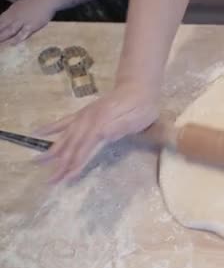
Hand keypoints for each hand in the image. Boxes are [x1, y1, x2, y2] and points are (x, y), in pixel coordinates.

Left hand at [0, 0, 58, 44]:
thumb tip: (6, 20)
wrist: (45, 1)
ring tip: (0, 42)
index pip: (0, 21)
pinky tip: (13, 44)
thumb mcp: (18, 6)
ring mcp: (22, 22)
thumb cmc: (33, 3)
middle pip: (2, 27)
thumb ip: (12, 14)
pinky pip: (23, 33)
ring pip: (10, 30)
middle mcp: (14, 17)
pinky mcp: (31, 26)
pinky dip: (17, 39)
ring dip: (3, 37)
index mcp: (11, 12)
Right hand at [35, 81, 159, 181]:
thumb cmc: (142, 107)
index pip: (85, 149)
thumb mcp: (136, 120)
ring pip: (65, 137)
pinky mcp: (83, 114)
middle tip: (51, 181)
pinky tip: (38, 132)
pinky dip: (51, 127)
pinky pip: (64, 121)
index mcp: (102, 125)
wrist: (138, 87)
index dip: (76, 164)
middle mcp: (88, 122)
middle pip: (72, 146)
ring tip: (37, 162)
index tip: (68, 178)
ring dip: (52, 151)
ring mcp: (84, 117)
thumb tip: (103, 135)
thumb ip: (120, 128)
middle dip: (61, 165)